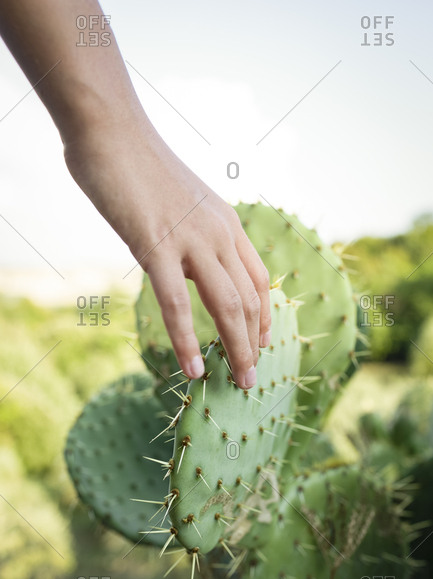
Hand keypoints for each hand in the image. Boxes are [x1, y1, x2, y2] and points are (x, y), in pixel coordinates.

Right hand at [64, 115, 270, 388]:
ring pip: (226, 306)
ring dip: (236, 349)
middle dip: (255, 344)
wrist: (113, 130)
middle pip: (249, 300)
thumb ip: (195, 232)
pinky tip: (192, 368)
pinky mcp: (157, 246)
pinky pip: (177, 304)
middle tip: (252, 378)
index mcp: (227, 223)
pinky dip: (186, 341)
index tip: (265, 342)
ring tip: (239, 383)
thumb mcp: (184, 202)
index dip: (266, 316)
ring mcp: (191, 240)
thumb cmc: (141, 166)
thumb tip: (189, 261)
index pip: (259, 279)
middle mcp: (219, 233)